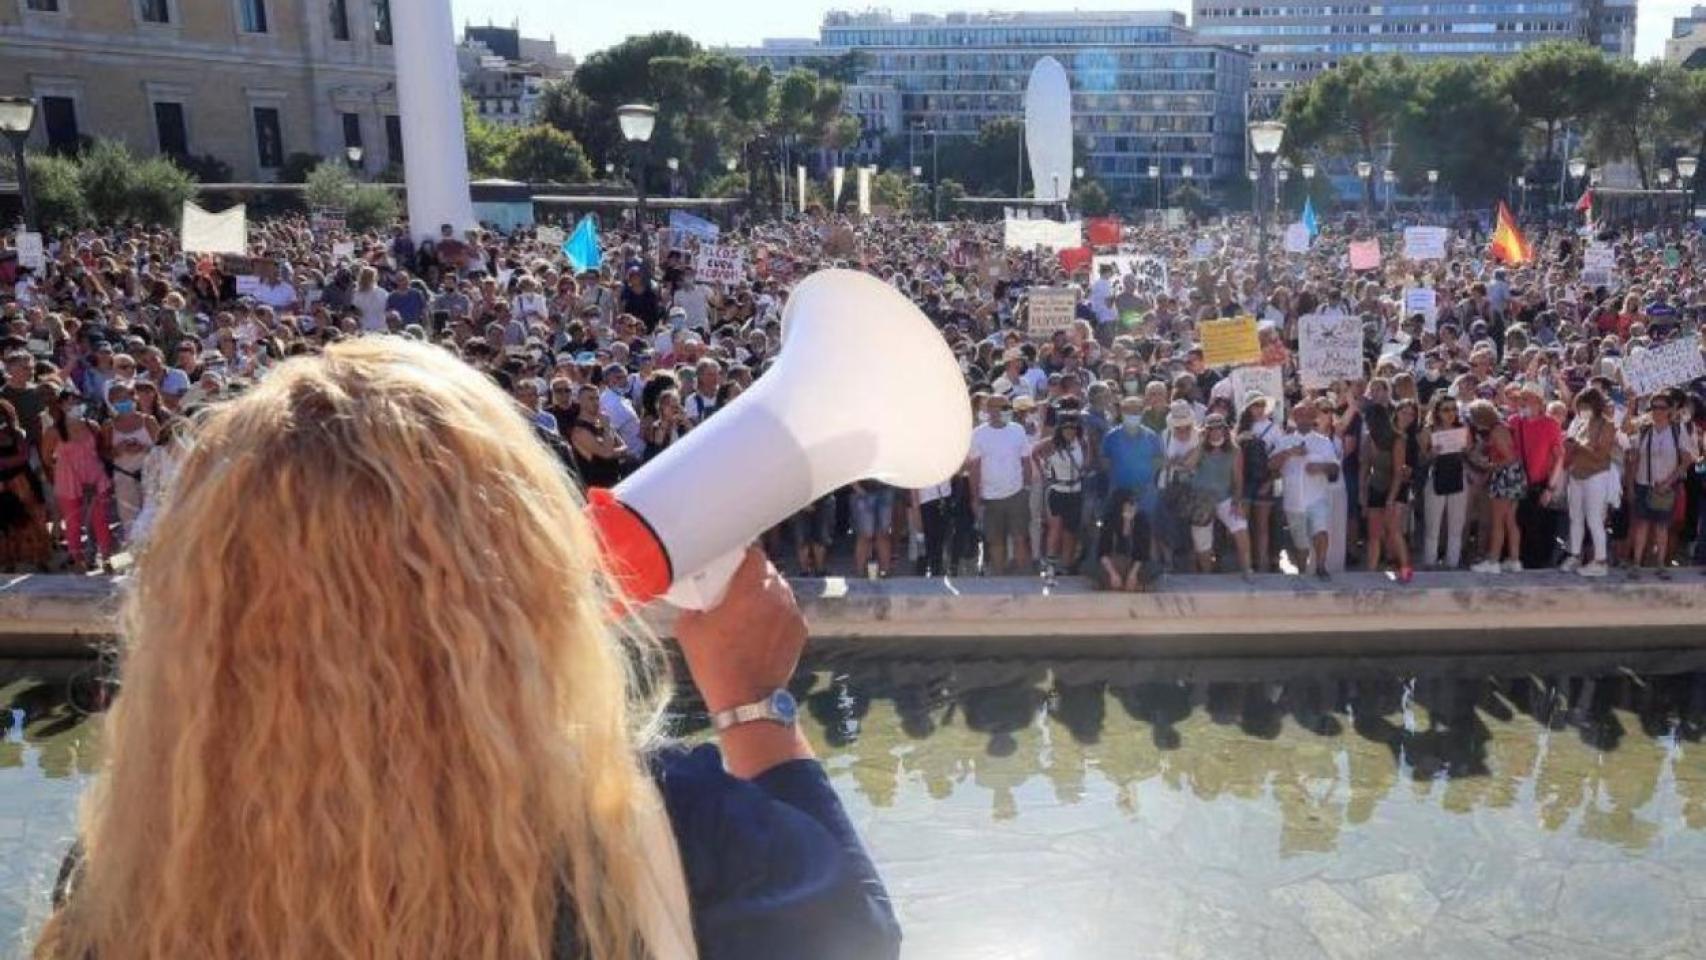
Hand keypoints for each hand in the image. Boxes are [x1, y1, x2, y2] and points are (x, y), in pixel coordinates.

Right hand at [674, 547, 805, 713]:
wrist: (746, 698)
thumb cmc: (715, 663)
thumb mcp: (688, 629)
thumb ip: (693, 604)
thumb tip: (695, 597)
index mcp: (750, 589)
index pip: (755, 554)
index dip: (743, 556)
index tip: (733, 563)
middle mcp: (777, 596)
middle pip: (769, 572)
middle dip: (754, 576)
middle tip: (737, 588)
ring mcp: (792, 613)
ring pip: (781, 590)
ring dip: (767, 594)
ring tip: (751, 610)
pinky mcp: (801, 630)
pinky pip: (789, 610)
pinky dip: (777, 613)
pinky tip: (763, 627)